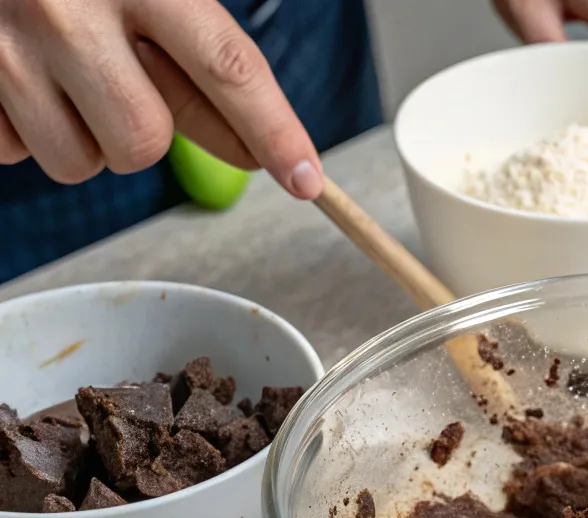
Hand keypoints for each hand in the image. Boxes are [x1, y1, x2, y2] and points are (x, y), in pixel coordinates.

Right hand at [0, 0, 321, 196]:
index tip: (308, 181)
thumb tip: (253, 150)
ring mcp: (5, 46)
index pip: (228, 68)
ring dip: (81, 136)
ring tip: (55, 73)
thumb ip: (197, 60)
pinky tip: (16, 76)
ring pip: (82, 163)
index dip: (274, 131)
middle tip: (110, 82)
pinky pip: (17, 154)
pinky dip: (24, 128)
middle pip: (144, 142)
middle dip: (138, 131)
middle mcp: (69, 7)